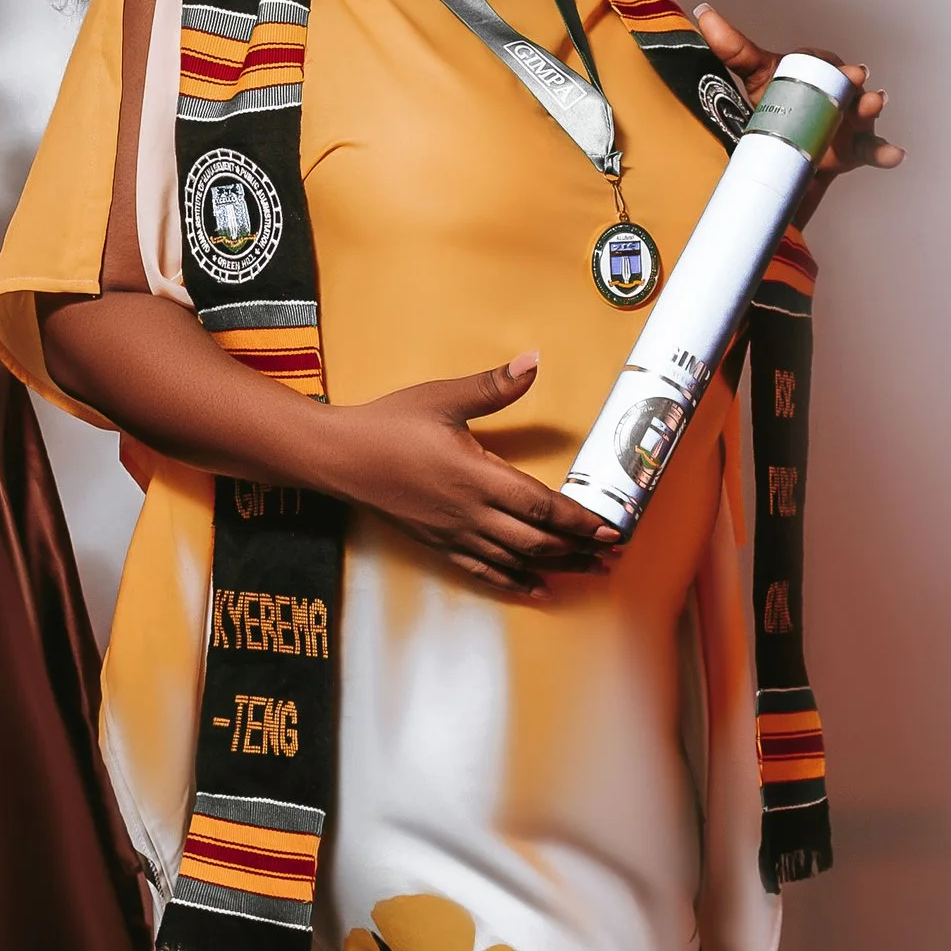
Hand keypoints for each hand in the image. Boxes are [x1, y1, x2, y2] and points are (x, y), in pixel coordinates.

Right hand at [319, 354, 615, 597]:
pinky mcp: (439, 544)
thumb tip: (532, 361)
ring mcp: (454, 533)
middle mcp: (469, 512)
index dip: (578, 520)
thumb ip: (492, 386)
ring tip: (589, 572)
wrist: (339, 458)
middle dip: (578, 549)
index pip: (540, 505)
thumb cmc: (388, 425)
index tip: (610, 528)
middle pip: (535, 541)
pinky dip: (514, 582)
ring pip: (515, 559)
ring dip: (556, 567)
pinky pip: (484, 570)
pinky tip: (537, 589)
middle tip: (612, 555)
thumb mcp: (442, 398)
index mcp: (476, 475)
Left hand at [689, 7, 904, 214]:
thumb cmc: (776, 106)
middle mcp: (838, 92)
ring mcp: (849, 121)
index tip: (833, 64)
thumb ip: (734, 48)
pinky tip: (895, 154)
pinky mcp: (855, 149)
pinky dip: (885, 152)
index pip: (822, 62)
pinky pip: (873, 150)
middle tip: (856, 78)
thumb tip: (704, 13)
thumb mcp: (755, 77)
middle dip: (853, 82)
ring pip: (864, 113)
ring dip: (871, 108)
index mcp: (816, 72)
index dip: (827, 63)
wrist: (782, 154)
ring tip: (875, 103)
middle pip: (849, 85)